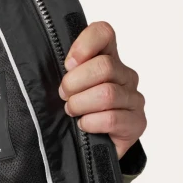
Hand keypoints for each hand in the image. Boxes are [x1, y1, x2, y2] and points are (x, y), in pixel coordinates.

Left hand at [58, 21, 145, 158]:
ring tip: (72, 112)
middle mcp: (125, 76)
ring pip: (107, 93)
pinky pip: (112, 118)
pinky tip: (84, 125)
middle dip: (75, 83)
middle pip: (104, 66)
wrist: (93, 149)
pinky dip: (91, 123)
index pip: (103, 33)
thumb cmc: (78, 113)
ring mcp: (133, 99)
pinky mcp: (136, 123)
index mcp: (108, 59)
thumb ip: (66, 73)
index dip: (84, 45)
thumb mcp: (68, 89)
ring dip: (81, 104)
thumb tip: (46, 64)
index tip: (68, 64)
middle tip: (64, 96)